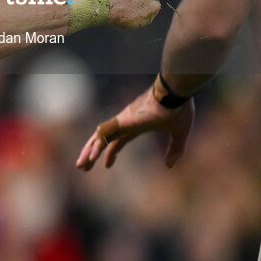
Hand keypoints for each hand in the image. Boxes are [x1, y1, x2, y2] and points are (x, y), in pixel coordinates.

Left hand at [76, 83, 193, 170]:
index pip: (119, 141)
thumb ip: (175, 149)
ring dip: (89, 151)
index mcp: (137, 125)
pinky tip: (91, 157)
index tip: (106, 165)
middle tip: (82, 166)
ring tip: (80, 165)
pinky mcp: (123, 120)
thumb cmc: (178, 109)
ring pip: (100, 137)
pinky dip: (97, 145)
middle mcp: (126, 122)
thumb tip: (169, 166)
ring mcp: (123, 121)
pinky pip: (106, 134)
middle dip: (93, 153)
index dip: (112, 152)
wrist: (175, 93)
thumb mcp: (180, 133)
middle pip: (104, 140)